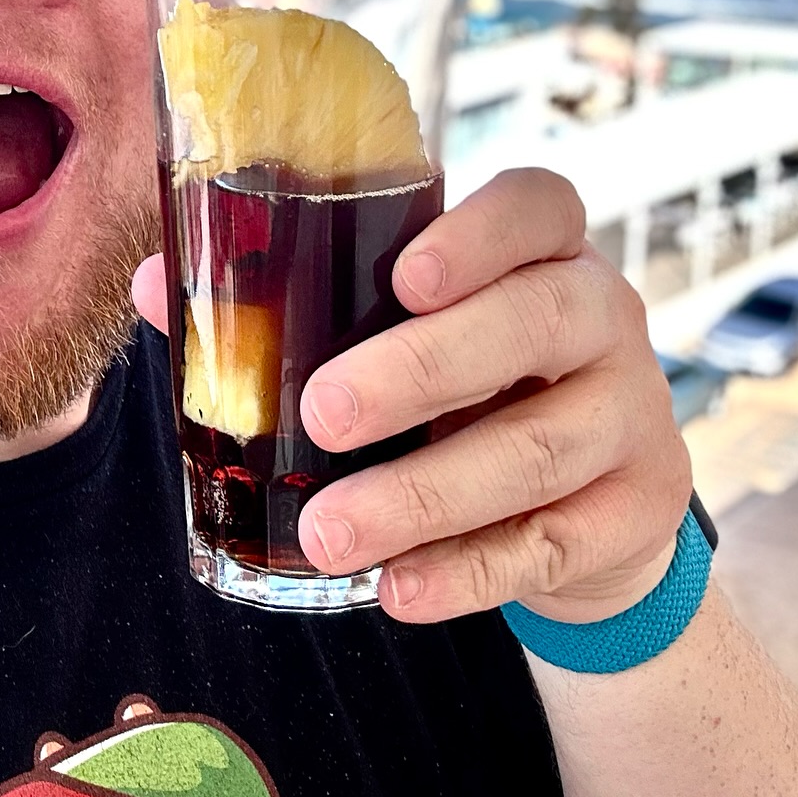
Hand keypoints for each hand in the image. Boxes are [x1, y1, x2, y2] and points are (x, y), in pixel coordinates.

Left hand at [133, 169, 691, 624]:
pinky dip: (466, 574)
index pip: (541, 205)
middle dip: (422, 370)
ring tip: (327, 534)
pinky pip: (550, 546)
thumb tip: (159, 288)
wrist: (589, 507)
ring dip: (421, 495)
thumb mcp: (400, 338)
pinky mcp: (638, 513)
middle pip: (535, 322)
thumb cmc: (464, 390)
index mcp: (541, 252)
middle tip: (322, 415)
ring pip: (537, 448)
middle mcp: (602, 315)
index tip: (406, 273)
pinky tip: (396, 592)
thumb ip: (292, 308)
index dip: (481, 231)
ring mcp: (633, 415)